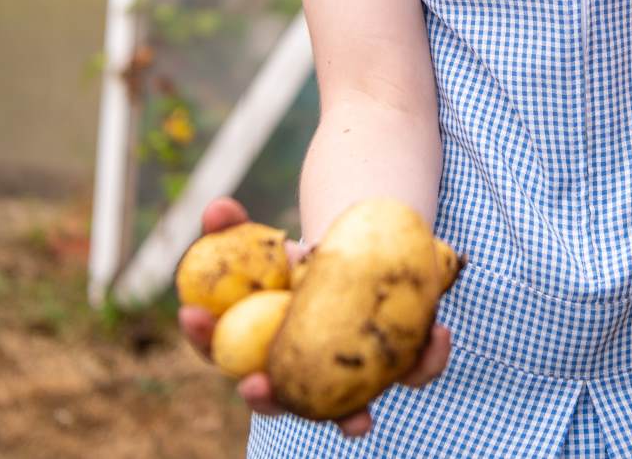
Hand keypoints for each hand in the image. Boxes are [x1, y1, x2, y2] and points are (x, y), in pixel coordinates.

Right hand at [176, 196, 451, 437]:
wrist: (362, 250)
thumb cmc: (303, 257)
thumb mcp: (272, 239)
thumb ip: (237, 226)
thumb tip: (214, 208)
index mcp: (257, 346)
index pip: (218, 349)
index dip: (202, 337)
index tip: (192, 315)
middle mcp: (300, 376)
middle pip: (278, 399)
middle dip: (266, 400)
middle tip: (255, 386)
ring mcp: (348, 379)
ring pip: (348, 409)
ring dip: (350, 418)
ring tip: (358, 423)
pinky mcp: (399, 365)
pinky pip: (413, 370)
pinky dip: (426, 359)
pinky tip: (439, 334)